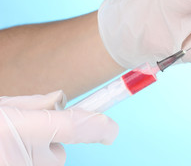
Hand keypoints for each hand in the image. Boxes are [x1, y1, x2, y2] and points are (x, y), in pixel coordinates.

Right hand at [0, 91, 118, 165]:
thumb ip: (34, 103)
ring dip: (36, 155)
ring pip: (46, 163)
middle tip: (25, 135)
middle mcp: (25, 157)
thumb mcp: (2, 108)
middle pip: (59, 152)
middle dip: (52, 142)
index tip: (112, 130)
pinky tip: (8, 156)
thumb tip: (61, 100)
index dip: (98, 128)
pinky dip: (27, 162)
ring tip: (8, 147)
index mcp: (20, 129)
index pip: (74, 128)